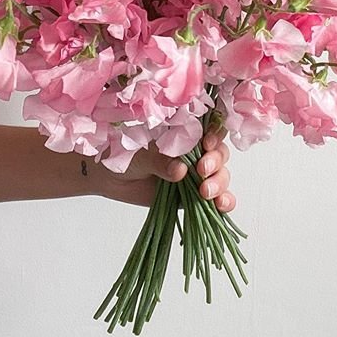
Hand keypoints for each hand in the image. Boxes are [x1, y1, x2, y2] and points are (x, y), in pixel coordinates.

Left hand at [96, 127, 233, 211]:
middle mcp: (195, 154)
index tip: (206, 144)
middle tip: (202, 170)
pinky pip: (217, 199)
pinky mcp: (194, 197)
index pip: (210, 131)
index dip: (215, 136)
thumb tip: (180, 170)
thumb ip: (161, 162)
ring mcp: (196, 176)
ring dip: (220, 184)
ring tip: (206, 193)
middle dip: (215, 163)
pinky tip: (221, 205)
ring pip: (221, 176)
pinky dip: (224, 202)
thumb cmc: (126, 157)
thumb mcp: (142, 155)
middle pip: (220, 154)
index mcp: (185, 135)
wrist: (111, 178)